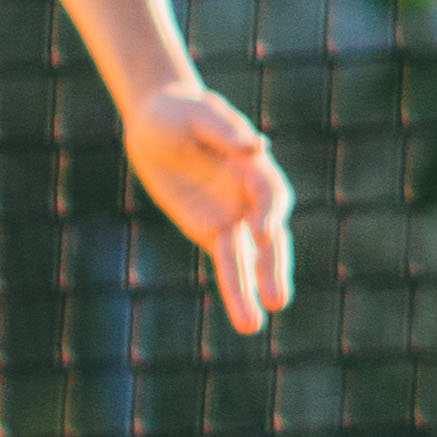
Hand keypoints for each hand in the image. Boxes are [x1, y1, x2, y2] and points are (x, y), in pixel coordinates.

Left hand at [124, 80, 292, 335]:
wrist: (158, 121)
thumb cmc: (180, 112)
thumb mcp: (197, 113)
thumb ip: (225, 129)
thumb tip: (256, 146)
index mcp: (253, 165)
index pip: (270, 193)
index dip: (270, 212)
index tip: (264, 232)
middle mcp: (250, 196)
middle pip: (269, 237)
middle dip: (272, 268)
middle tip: (278, 300)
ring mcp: (234, 215)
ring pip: (249, 258)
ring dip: (252, 290)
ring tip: (254, 325)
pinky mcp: (212, 229)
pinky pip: (226, 260)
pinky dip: (235, 286)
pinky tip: (244, 314)